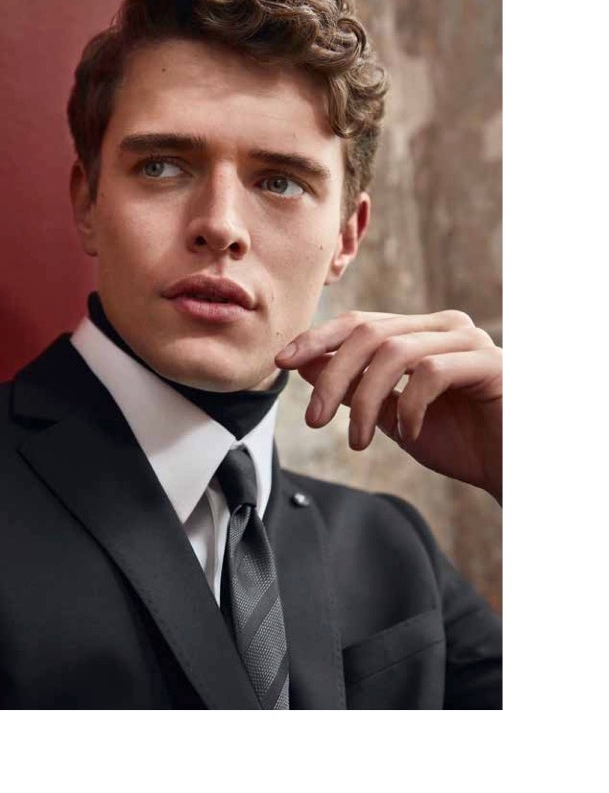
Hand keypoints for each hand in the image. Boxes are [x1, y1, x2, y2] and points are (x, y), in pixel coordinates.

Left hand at [275, 310, 501, 503]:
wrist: (511, 469)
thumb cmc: (457, 440)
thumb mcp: (392, 414)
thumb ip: (355, 387)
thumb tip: (304, 363)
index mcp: (419, 332)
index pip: (358, 322)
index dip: (317, 338)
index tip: (282, 362)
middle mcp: (442, 326)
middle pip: (368, 333)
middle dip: (332, 376)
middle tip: (315, 421)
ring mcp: (468, 339)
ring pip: (394, 352)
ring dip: (366, 401)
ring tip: (358, 441)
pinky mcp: (488, 362)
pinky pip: (431, 374)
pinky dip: (409, 407)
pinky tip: (408, 434)